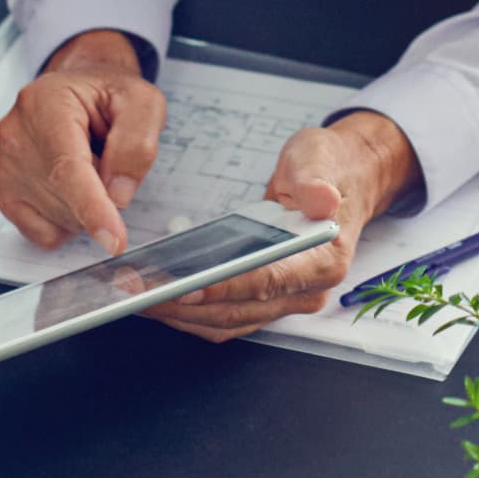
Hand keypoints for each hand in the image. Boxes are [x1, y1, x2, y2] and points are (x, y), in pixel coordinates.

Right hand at [0, 29, 166, 253]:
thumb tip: (118, 192)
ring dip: (86, 206)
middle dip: (104, 193)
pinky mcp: (3, 191)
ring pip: (59, 219)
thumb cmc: (106, 94)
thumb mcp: (142, 103)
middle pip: (68, 197)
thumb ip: (137, 143)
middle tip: (108, 156)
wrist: (78, 90)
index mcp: (47, 102)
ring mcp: (5, 165)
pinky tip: (71, 187)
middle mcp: (16, 132)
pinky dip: (67, 221)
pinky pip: (44, 232)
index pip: (67, 167)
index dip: (93, 208)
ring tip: (87, 163)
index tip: (113, 239)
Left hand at [146, 109, 420, 343]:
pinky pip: (224, 316)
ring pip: (226, 321)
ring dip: (180, 314)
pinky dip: (189, 311)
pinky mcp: (265, 300)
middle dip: (185, 304)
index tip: (185, 287)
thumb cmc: (327, 169)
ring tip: (136, 296)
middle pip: (238, 309)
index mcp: (324, 260)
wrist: (341, 180)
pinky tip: (156, 294)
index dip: (225, 287)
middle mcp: (306, 290)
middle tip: (140, 291)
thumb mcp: (319, 157)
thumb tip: (322, 198)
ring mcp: (285, 300)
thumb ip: (315, 178)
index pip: (268, 281)